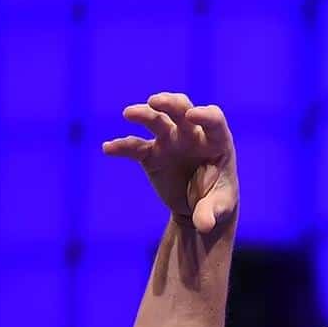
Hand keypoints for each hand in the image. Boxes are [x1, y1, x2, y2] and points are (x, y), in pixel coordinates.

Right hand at [102, 92, 239, 233]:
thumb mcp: (219, 208)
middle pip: (182, 109)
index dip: (205, 115)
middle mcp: (192, 135)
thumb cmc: (217, 201)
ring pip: (156, 120)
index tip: (193, 115)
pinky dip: (122, 146)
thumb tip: (204, 224)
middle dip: (170, 103)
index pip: (213, 119)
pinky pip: (134, 147)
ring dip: (144, 114)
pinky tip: (108, 148)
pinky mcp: (151, 154)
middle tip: (156, 101)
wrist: (198, 207)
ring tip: (129, 113)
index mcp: (216, 141)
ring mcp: (170, 141)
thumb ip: (211, 213)